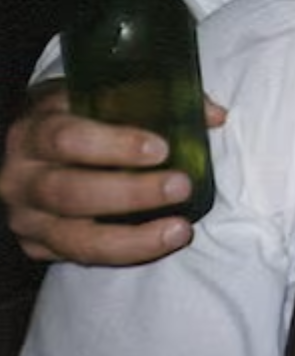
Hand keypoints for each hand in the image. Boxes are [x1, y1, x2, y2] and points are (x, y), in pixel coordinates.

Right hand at [1, 84, 226, 265]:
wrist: (38, 147)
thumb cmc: (82, 117)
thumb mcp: (103, 97)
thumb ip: (156, 100)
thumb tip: (213, 116)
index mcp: (34, 130)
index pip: (66, 138)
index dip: (114, 144)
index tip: (161, 149)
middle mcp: (20, 177)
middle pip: (69, 192)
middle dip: (130, 194)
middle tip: (180, 186)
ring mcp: (26, 216)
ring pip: (75, 238)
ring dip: (133, 237)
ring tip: (180, 229)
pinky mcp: (38, 246)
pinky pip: (81, 258)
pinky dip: (126, 253)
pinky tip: (161, 242)